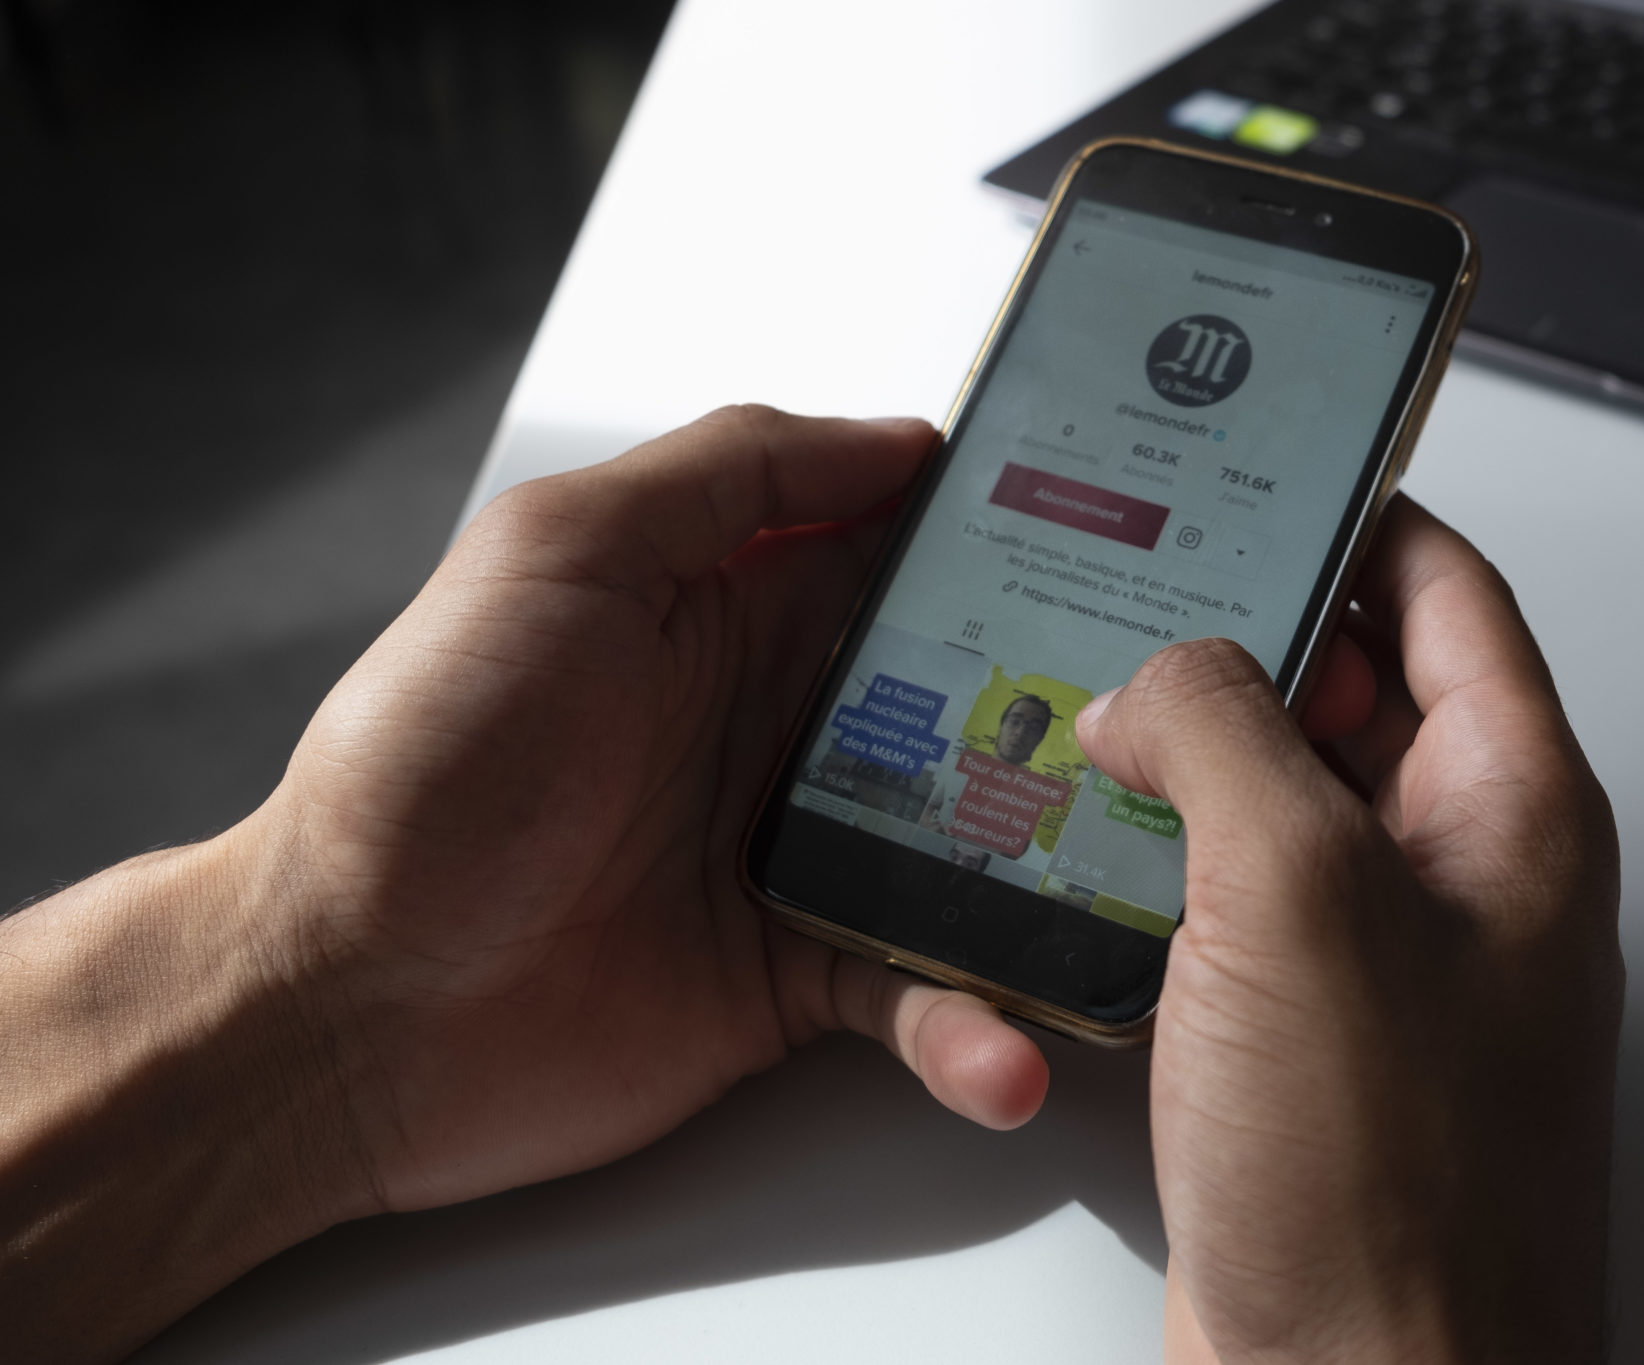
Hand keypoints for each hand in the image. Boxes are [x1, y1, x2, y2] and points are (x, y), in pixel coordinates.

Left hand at [0, 408, 1050, 1361]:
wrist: (344, 1005)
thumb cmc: (428, 765)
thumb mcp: (556, 556)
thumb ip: (725, 476)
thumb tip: (896, 440)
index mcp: (732, 604)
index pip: (903, 546)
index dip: (1012, 532)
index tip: (1132, 530)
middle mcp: (779, 720)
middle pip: (973, 695)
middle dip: (1078, 702)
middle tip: (1179, 722)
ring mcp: (796, 851)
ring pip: (974, 845)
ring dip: (1056, 873)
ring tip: (1140, 897)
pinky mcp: (795, 978)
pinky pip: (917, 993)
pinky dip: (973, 1024)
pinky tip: (1010, 1053)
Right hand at [1076, 496, 1623, 1362]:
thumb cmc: (1389, 1190)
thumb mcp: (1302, 894)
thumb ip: (1229, 733)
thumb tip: (1157, 679)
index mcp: (1508, 810)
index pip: (1445, 595)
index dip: (1354, 515)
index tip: (1254, 467)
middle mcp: (1456, 875)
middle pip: (1346, 691)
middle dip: (1231, 636)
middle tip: (1117, 590)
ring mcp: (1374, 961)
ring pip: (1272, 802)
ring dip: (1176, 758)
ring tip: (1070, 710)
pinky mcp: (1296, 1039)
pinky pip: (1223, 908)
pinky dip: (1152, 866)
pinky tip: (1071, 853)